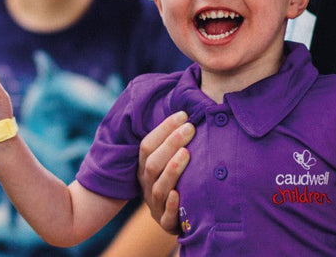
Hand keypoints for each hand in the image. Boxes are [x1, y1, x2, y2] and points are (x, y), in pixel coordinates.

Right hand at [136, 111, 194, 233]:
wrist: (179, 220)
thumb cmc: (180, 183)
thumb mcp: (170, 163)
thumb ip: (175, 143)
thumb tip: (188, 112)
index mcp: (145, 169)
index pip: (147, 145)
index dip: (163, 129)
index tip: (183, 115)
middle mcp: (146, 185)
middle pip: (152, 164)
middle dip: (170, 144)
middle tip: (190, 128)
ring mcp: (155, 205)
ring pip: (158, 187)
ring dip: (172, 169)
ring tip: (187, 153)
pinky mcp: (166, 223)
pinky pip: (167, 216)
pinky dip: (172, 205)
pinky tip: (179, 194)